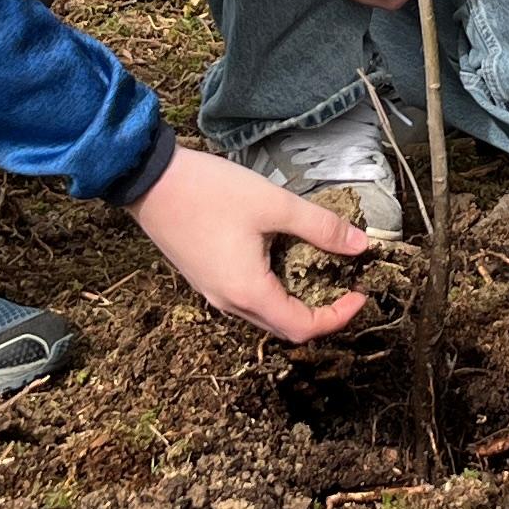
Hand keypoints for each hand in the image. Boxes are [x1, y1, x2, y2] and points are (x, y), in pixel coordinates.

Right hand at [134, 148, 372, 341]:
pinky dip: (273, 289)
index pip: (303, 328)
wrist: (148, 180)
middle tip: (345, 284)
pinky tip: (283, 257)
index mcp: (249, 292)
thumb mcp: (272, 204)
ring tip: (319, 269)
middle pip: (284, 327)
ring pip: (264, 314)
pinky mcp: (204, 277)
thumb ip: (319, 227)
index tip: (360, 293)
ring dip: (296, 301)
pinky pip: (246, 297)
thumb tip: (360, 245)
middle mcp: (229, 302)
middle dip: (321, 312)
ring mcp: (213, 292)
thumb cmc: (210, 192)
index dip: (338, 317)